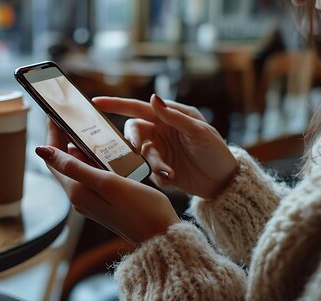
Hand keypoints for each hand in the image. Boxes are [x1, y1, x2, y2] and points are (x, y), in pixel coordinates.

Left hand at [36, 121, 179, 244]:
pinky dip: (93, 160)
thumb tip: (42, 152)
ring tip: (87, 128)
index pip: (54, 159)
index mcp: (77, 192)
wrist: (161, 236)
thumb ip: (75, 167)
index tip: (55, 114)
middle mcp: (80, 198)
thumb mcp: (107, 183)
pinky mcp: (104, 202)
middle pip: (64, 163)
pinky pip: (91, 176)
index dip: (52, 135)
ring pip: (78, 169)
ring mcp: (91, 201)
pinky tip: (104, 151)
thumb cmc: (141, 209)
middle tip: (71, 117)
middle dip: (64, 139)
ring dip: (80, 149)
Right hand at [94, 94, 237, 198]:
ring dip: (152, 164)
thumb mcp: (199, 132)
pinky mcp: (159, 171)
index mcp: (168, 117)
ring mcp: (159, 152)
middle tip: (135, 150)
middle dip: (131, 141)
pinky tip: (176, 178)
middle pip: (133, 133)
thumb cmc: (216, 151)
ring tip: (170, 172)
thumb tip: (153, 98)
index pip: (137, 107)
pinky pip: (148, 173)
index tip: (95, 103)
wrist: (224, 182)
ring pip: (141, 156)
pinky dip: (160, 176)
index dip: (115, 104)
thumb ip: (174, 116)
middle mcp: (159, 133)